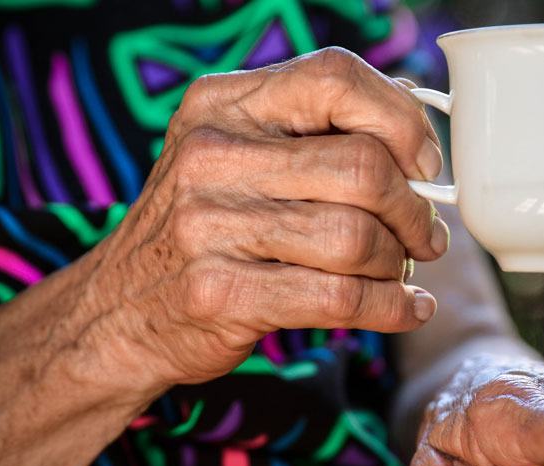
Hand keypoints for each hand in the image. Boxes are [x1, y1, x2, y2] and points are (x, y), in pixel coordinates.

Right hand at [85, 47, 448, 387]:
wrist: (118, 311)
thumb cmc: (205, 227)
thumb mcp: (236, 155)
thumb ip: (312, 132)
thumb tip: (413, 124)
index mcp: (224, 104)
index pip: (336, 77)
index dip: (401, 120)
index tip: (425, 164)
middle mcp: (213, 155)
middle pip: (363, 166)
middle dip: (413, 210)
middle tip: (424, 235)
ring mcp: (211, 225)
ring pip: (357, 237)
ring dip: (399, 262)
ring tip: (401, 271)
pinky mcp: (222, 293)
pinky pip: (340, 298)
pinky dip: (392, 307)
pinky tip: (408, 308)